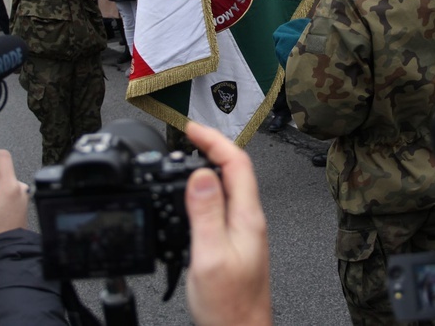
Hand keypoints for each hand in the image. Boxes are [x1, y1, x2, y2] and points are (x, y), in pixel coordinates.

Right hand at [184, 122, 271, 325]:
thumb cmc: (229, 305)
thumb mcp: (209, 256)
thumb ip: (206, 213)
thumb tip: (201, 173)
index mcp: (247, 217)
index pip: (236, 162)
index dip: (214, 139)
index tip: (191, 128)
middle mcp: (248, 220)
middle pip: (234, 170)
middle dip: (210, 146)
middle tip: (185, 138)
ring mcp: (243, 231)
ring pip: (228, 186)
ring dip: (208, 166)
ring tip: (186, 157)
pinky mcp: (234, 242)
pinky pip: (221, 204)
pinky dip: (205, 189)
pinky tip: (192, 194)